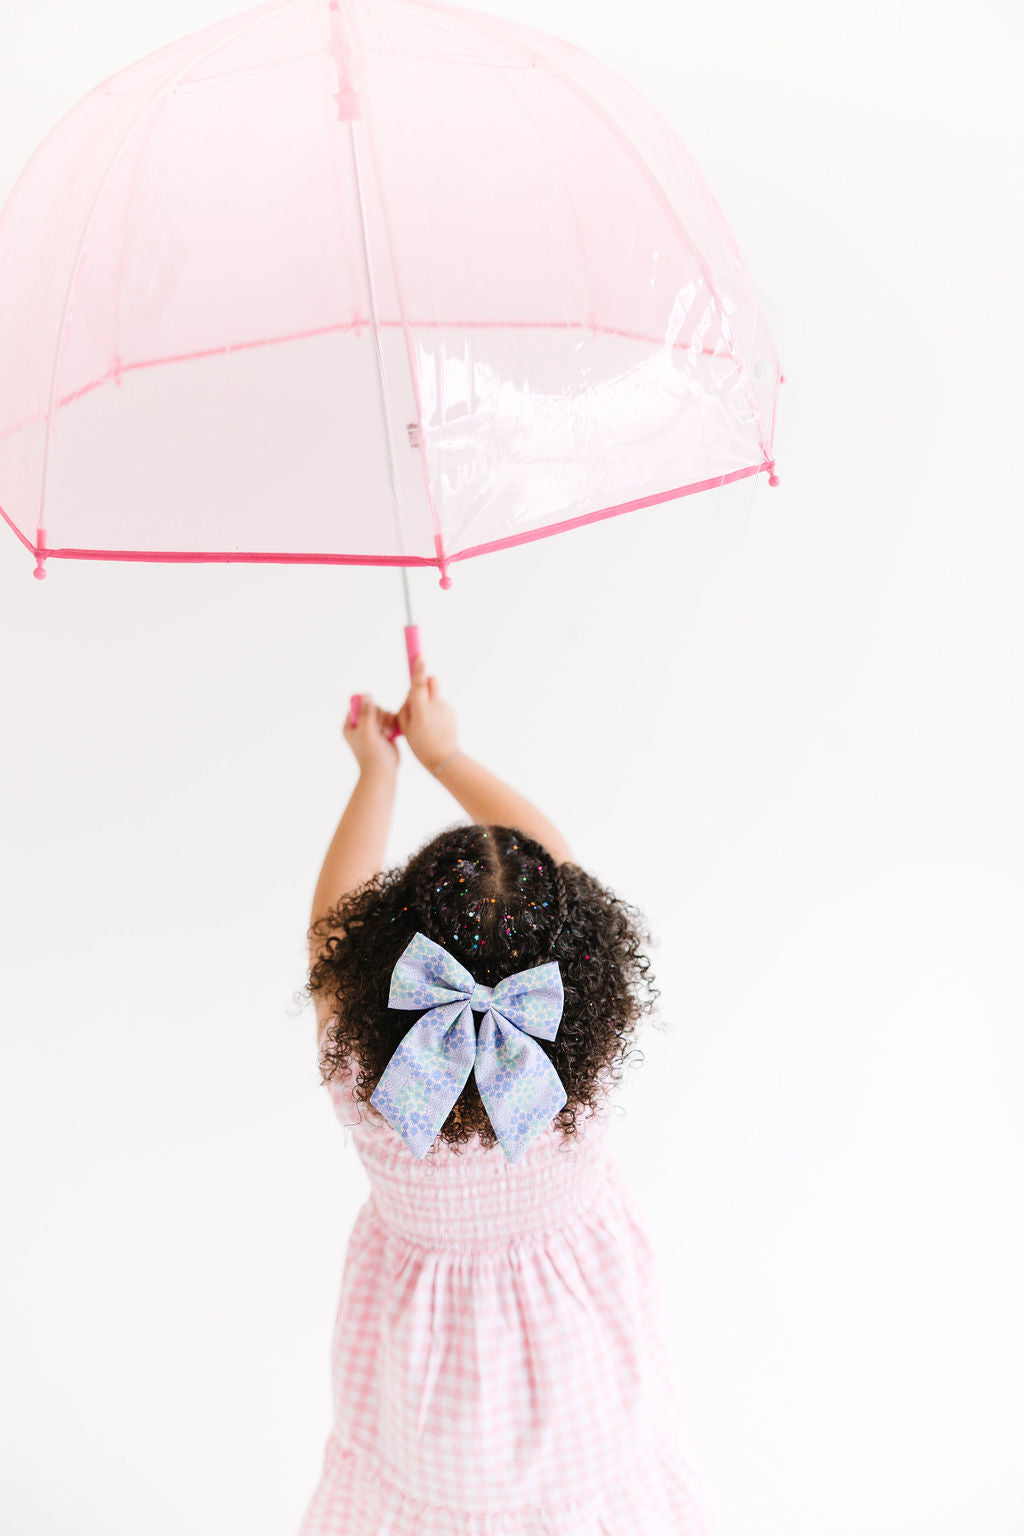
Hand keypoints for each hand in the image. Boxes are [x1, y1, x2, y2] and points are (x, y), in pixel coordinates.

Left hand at [342, 691, 399, 774]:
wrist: (382, 771)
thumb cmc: (372, 754)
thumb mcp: (367, 731)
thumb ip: (367, 713)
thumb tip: (367, 694)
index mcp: (350, 725)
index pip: (358, 705)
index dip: (368, 709)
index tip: (372, 720)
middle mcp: (360, 725)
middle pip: (373, 707)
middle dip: (380, 718)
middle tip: (380, 731)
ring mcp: (373, 729)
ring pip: (384, 712)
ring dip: (387, 722)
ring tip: (386, 735)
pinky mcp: (384, 731)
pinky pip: (390, 719)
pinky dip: (392, 725)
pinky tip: (392, 735)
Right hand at [397, 655, 459, 771]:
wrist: (443, 759)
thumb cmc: (420, 745)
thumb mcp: (406, 727)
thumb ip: (407, 707)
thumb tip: (412, 691)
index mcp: (422, 711)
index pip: (420, 685)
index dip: (419, 670)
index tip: (420, 657)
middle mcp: (435, 707)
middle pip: (433, 681)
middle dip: (425, 681)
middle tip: (418, 695)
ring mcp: (446, 708)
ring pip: (435, 694)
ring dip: (428, 699)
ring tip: (424, 720)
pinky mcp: (452, 712)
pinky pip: (440, 704)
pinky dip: (435, 709)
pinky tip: (433, 725)